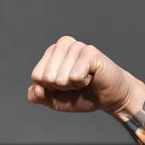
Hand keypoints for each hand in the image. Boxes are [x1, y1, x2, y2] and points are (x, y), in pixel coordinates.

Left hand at [28, 36, 144, 115]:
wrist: (108, 98)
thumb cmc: (82, 95)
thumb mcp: (54, 100)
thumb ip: (38, 96)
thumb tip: (35, 88)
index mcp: (52, 52)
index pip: (37, 76)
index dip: (49, 88)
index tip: (64, 84)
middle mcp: (63, 45)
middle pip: (47, 77)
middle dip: (61, 87)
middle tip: (76, 82)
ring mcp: (77, 46)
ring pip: (61, 78)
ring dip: (73, 85)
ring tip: (84, 79)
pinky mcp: (90, 52)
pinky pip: (75, 76)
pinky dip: (82, 83)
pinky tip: (91, 77)